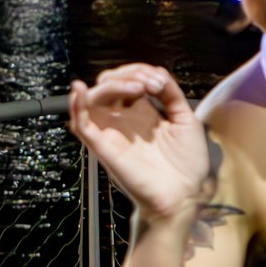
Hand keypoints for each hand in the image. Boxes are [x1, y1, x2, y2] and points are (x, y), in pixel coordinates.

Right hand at [69, 65, 211, 221]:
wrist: (186, 194)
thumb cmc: (188, 163)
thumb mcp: (186, 120)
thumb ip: (172, 95)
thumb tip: (157, 72)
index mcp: (143, 113)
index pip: (128, 80)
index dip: (140, 72)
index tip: (160, 82)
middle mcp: (124, 120)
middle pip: (109, 85)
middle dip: (128, 76)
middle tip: (150, 85)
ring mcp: (112, 132)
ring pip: (94, 99)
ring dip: (112, 85)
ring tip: (136, 88)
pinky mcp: (103, 147)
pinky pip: (81, 124)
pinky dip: (76, 105)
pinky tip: (81, 89)